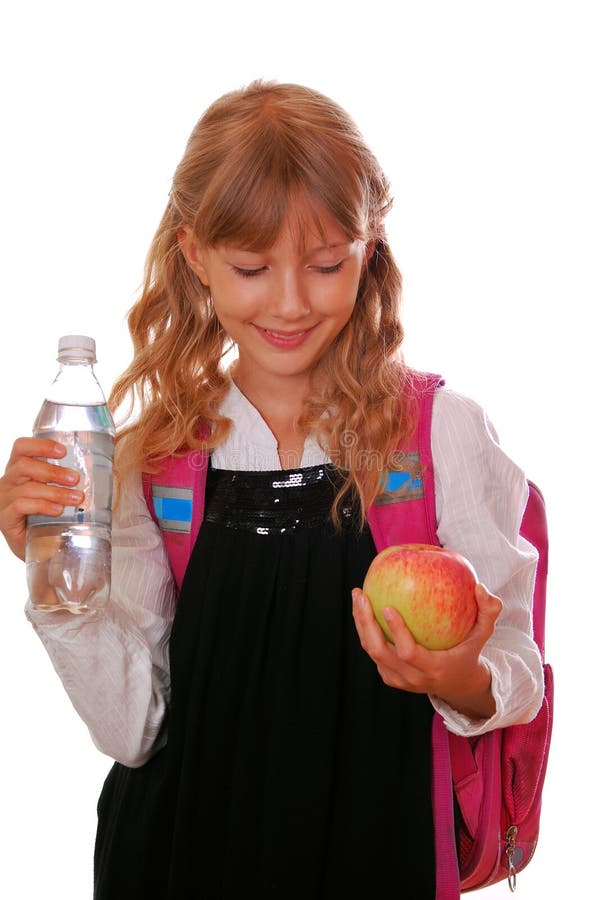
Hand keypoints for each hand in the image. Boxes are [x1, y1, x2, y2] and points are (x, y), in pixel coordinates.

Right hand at [0, 437, 83, 560]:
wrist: (39, 550)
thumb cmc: (49, 516)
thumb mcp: (56, 493)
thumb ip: (66, 480)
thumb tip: (101, 469)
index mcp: (19, 470)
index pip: (21, 447)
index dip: (41, 445)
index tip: (63, 451)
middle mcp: (8, 482)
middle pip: (24, 465)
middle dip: (53, 471)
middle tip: (75, 479)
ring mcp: (4, 500)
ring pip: (27, 487)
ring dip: (55, 492)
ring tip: (76, 499)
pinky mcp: (5, 518)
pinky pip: (21, 505)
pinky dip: (43, 506)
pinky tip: (58, 511)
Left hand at [352, 582, 502, 718]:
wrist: (458, 685)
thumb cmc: (470, 651)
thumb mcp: (484, 633)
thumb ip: (488, 611)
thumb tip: (478, 587)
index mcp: (434, 669)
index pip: (408, 653)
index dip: (396, 632)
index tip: (387, 606)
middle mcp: (413, 678)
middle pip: (380, 652)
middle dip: (366, 623)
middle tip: (361, 595)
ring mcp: (399, 680)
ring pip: (372, 651)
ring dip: (360, 623)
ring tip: (358, 595)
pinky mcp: (390, 677)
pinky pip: (373, 652)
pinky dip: (365, 630)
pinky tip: (363, 607)